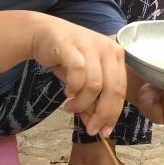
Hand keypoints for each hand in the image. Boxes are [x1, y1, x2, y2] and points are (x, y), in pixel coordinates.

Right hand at [29, 19, 126, 136]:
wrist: (43, 33)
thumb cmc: (67, 58)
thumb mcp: (83, 81)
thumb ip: (91, 102)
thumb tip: (94, 127)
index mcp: (116, 55)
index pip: (121, 90)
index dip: (113, 113)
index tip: (105, 130)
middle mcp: (107, 48)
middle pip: (112, 89)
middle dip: (102, 114)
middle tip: (90, 129)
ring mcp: (90, 45)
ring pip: (94, 85)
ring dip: (82, 103)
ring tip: (70, 108)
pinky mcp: (72, 45)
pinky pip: (78, 73)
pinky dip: (73, 88)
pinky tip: (67, 93)